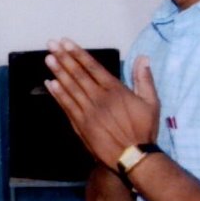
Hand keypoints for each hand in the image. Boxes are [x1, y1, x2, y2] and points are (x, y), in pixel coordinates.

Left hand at [43, 39, 159, 167]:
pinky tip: (50, 84)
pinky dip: (58, 94)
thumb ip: (144, 79)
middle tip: (51, 45)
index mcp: (115, 90)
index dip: (78, 54)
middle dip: (63, 58)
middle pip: (78, 74)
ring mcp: (88, 112)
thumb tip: (143, 58)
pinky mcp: (81, 125)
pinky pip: (67, 106)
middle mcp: (99, 98)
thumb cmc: (144, 130)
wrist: (133, 158)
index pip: (93, 67)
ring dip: (58, 72)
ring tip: (48, 59)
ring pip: (70, 88)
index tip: (66, 43)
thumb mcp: (151, 103)